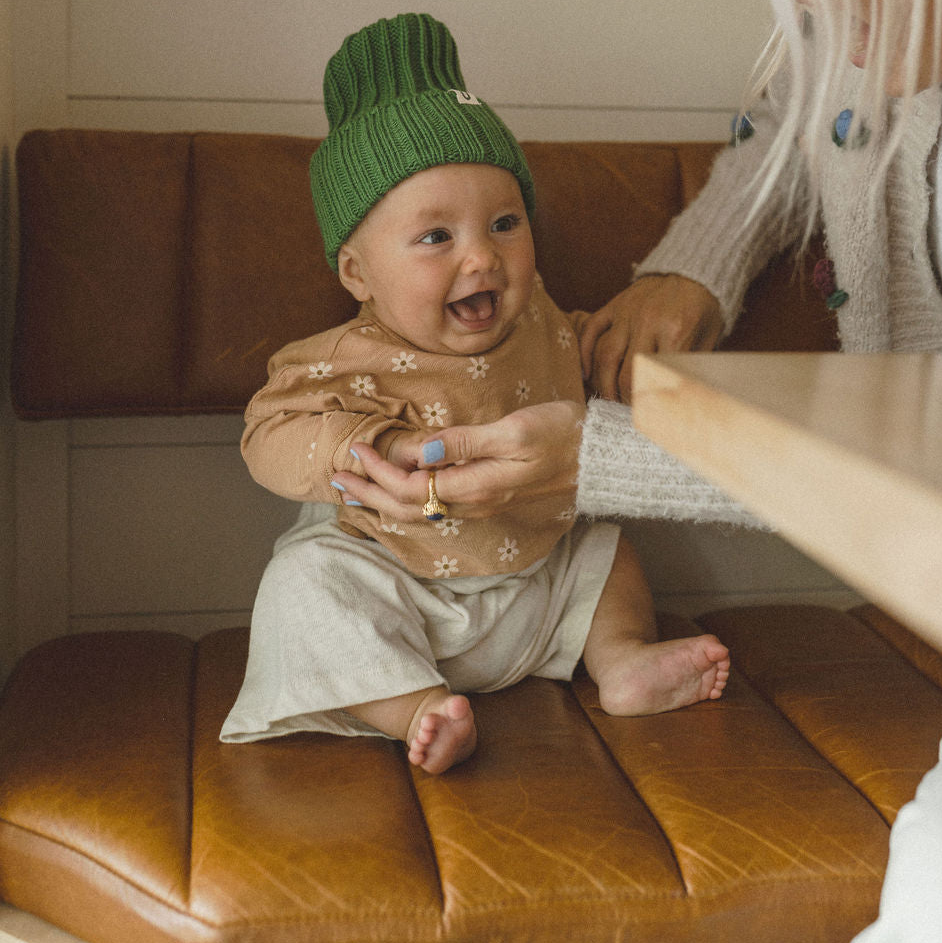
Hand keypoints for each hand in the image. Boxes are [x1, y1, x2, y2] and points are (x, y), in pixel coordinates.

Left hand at [331, 401, 584, 523]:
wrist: (604, 458)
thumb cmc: (565, 434)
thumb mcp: (515, 430)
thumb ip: (466, 442)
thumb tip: (420, 451)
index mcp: (477, 486)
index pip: (411, 488)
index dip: (379, 472)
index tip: (357, 449)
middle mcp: (475, 502)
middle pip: (409, 508)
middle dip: (369, 494)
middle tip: (336, 477)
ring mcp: (483, 503)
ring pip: (421, 512)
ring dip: (383, 501)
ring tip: (355, 491)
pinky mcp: (490, 496)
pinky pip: (437, 507)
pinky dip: (408, 501)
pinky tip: (399, 493)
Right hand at [579, 274, 722, 402]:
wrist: (694, 272)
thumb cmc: (703, 311)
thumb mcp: (707, 340)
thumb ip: (691, 367)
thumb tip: (680, 400)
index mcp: (675, 332)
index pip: (653, 377)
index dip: (647, 401)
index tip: (645, 416)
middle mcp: (647, 322)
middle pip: (625, 372)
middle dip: (622, 398)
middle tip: (624, 411)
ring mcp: (627, 312)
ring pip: (604, 354)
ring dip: (602, 382)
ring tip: (605, 400)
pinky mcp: (614, 304)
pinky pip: (591, 329)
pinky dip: (583, 353)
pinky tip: (585, 373)